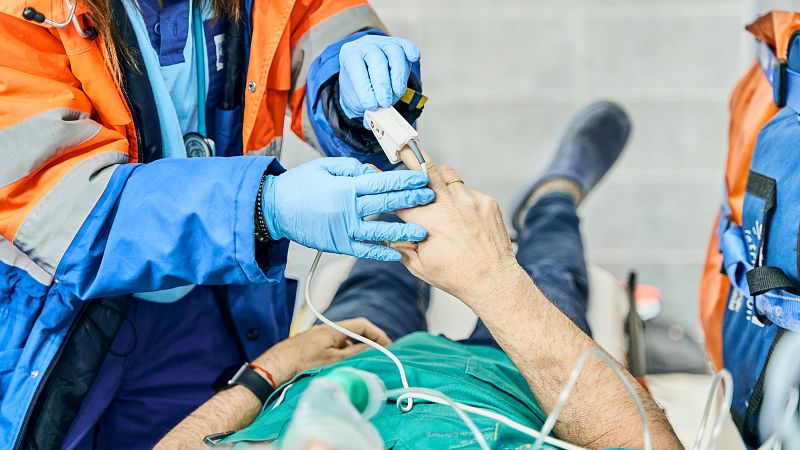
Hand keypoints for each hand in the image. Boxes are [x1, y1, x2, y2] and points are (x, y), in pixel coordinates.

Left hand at [252, 318, 389, 385]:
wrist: (275, 368)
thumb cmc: (303, 363)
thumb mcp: (334, 360)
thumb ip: (356, 353)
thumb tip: (375, 350)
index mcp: (333, 329)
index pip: (363, 326)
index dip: (378, 334)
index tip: (388, 346)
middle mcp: (326, 330)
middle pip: (354, 334)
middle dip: (367, 344)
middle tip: (378, 357)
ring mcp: (318, 338)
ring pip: (342, 343)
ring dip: (354, 352)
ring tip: (360, 366)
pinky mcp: (311, 347)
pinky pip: (332, 349)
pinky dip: (341, 356)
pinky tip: (341, 369)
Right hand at [263, 157, 434, 261]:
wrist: (274, 210)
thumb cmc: (298, 186)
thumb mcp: (323, 167)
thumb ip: (350, 168)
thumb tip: (371, 171)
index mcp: (346, 188)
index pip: (382, 183)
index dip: (404, 180)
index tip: (421, 178)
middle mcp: (347, 209)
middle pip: (385, 204)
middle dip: (411, 200)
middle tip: (431, 198)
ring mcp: (344, 229)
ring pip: (379, 232)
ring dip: (402, 232)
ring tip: (422, 232)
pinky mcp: (338, 244)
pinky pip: (364, 250)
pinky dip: (381, 253)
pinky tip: (398, 254)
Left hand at [339, 35, 420, 127]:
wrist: (365, 74)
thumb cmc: (361, 87)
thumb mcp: (357, 98)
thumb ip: (365, 108)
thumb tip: (373, 122)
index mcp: (349, 55)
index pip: (356, 67)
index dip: (365, 88)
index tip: (371, 106)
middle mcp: (366, 45)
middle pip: (376, 59)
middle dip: (382, 84)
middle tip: (385, 103)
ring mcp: (383, 43)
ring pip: (394, 52)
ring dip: (398, 76)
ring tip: (397, 94)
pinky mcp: (399, 45)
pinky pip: (406, 45)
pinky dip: (411, 52)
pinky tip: (414, 59)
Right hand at [392, 150, 518, 306]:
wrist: (493, 280)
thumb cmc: (456, 276)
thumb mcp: (418, 265)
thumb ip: (399, 245)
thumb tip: (386, 234)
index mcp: (425, 220)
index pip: (397, 195)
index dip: (382, 183)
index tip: (372, 170)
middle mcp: (446, 205)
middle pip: (423, 168)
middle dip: (409, 154)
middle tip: (401, 145)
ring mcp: (468, 200)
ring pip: (447, 174)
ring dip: (438, 178)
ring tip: (436, 190)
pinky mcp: (485, 201)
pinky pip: (467, 191)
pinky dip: (461, 199)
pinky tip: (463, 218)